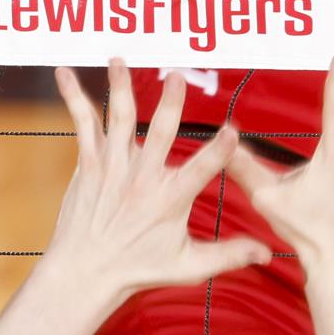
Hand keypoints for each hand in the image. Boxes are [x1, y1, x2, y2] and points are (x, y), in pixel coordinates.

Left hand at [46, 62, 271, 307]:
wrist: (83, 274)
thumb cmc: (137, 271)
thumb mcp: (188, 266)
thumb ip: (229, 254)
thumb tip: (268, 252)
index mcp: (171, 199)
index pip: (202, 169)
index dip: (220, 149)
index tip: (233, 129)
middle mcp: (142, 179)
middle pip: (160, 133)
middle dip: (171, 103)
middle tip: (178, 76)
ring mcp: (113, 169)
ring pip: (119, 119)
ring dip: (121, 86)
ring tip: (120, 60)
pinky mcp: (89, 165)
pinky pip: (82, 125)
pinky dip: (74, 97)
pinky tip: (65, 74)